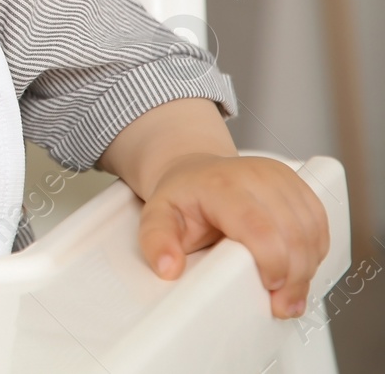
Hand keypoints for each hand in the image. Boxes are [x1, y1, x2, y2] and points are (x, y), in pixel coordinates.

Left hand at [138, 153, 328, 317]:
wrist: (195, 170)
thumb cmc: (181, 196)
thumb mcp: (156, 216)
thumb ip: (155, 242)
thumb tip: (168, 268)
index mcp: (221, 185)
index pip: (259, 227)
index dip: (272, 263)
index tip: (269, 289)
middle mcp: (255, 176)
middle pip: (292, 233)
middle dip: (294, 276)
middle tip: (283, 304)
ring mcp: (280, 177)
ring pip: (311, 229)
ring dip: (307, 266)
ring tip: (289, 290)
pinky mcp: (297, 183)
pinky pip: (320, 222)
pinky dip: (315, 250)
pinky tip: (299, 265)